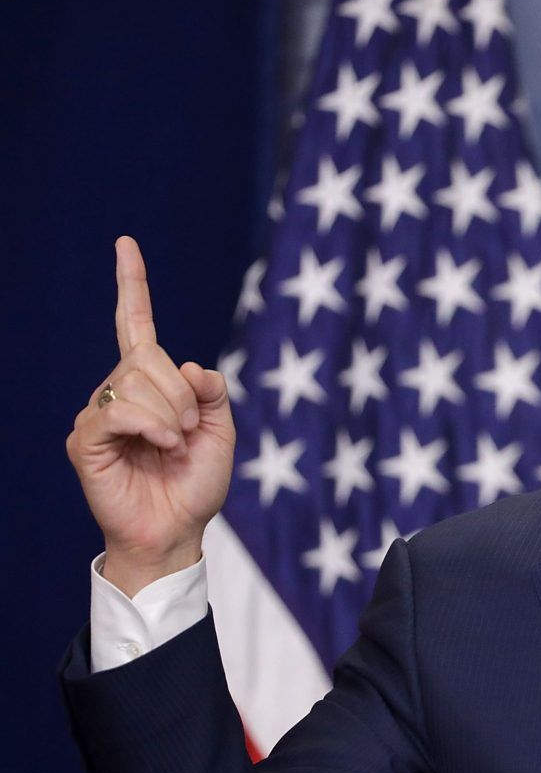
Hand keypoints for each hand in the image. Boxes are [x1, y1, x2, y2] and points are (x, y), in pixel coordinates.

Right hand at [65, 237, 235, 595]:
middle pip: (150, 356)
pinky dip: (151, 424)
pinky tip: (162, 445)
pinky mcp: (86, 439)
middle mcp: (120, 390)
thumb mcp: (222, 430)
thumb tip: (189, 365)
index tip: (126, 244)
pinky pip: (120, 410)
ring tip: (174, 445)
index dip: (131, 285)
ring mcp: (100, 413)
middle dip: (184, 393)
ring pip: (137, 381)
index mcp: (152, 383)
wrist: (178, 529)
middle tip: (190, 431)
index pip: (135, 324)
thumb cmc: (197, 483)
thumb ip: (213, 391)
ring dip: (172, 414)